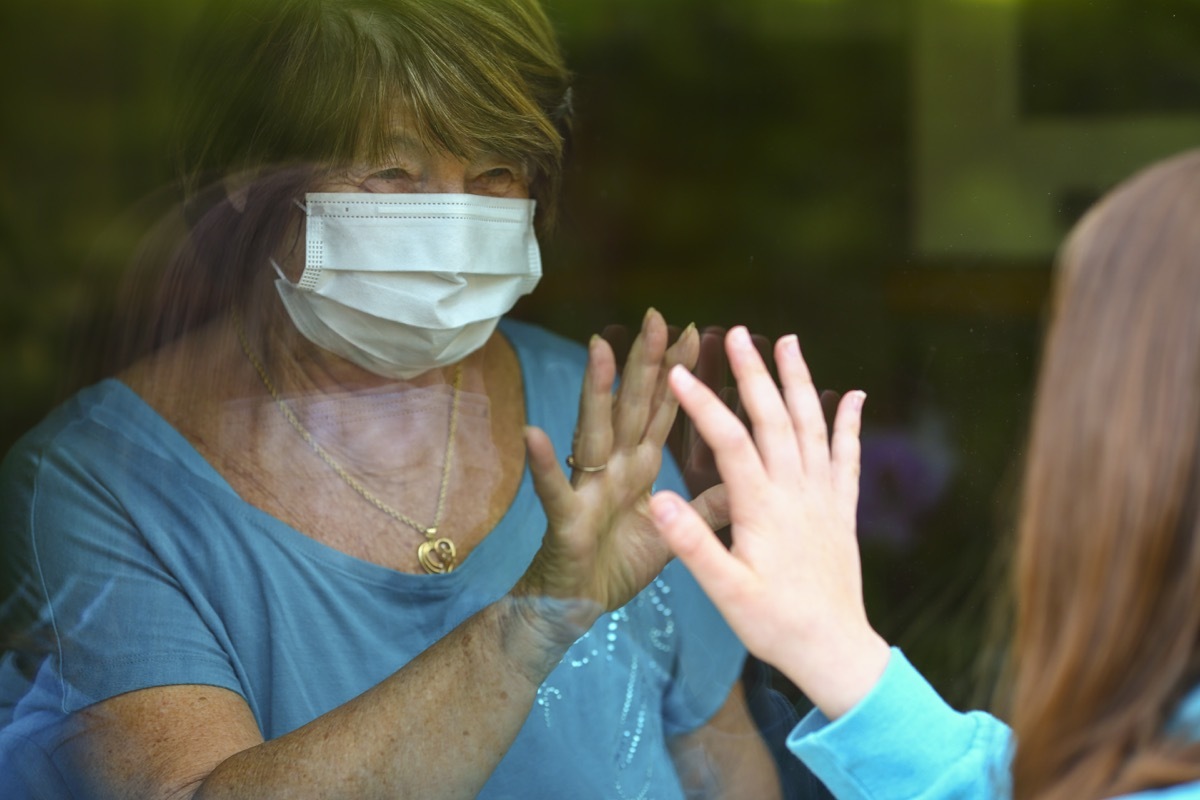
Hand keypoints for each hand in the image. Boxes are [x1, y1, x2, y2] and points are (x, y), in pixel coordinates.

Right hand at [517, 309, 728, 628]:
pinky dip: (544, 464)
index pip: (662, 412)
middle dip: (644, 363)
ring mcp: (587, 489)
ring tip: (598, 350)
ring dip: (596, 392)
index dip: (679, 375)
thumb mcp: (677, 536)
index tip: (697, 334)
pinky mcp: (566, 520)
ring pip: (593, 432)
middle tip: (656, 316)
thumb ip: (708, 506)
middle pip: (631, 407)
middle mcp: (613, 469)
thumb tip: (746, 477)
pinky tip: (535, 435)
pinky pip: (554, 489)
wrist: (577, 609)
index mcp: (640, 468)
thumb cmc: (619, 567)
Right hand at [648, 327, 889, 718]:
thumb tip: (657, 499)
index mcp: (762, 508)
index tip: (681, 373)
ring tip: (789, 341)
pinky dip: (850, 423)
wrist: (833, 649)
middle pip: (775, 419)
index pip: (731, 442)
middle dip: (754, 373)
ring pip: (812, 427)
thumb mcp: (724, 591)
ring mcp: (824, 498)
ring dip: (800, 382)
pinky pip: (849, 457)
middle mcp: (797, 492)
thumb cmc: (773, 623)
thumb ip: (692, 543)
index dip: (704, 405)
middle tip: (737, 333)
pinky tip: (852, 395)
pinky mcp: (843, 510)